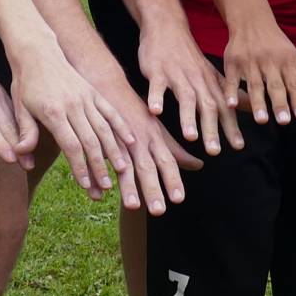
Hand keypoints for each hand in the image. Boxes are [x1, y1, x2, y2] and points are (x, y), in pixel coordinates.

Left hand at [0, 41, 28, 167]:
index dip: (1, 145)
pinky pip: (14, 112)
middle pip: (7, 127)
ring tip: (31, 158)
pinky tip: (28, 139)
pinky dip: (22, 126)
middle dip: (18, 148)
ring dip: (23, 139)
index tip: (12, 160)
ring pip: (14, 120)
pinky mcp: (1, 92)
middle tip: (28, 166)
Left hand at [8, 44, 131, 198]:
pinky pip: (111, 111)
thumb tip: (22, 156)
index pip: (71, 145)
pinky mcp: (93, 92)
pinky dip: (122, 126)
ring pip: (104, 128)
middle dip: (99, 166)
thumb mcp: (19, 108)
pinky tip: (131, 141)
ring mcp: (86, 97)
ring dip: (114, 151)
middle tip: (105, 187)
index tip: (86, 184)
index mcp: (53, 112)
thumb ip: (25, 133)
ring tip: (122, 170)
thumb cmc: (26, 83)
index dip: (80, 167)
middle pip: (91, 141)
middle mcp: (73, 106)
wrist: (37, 51)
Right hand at [94, 73, 202, 213]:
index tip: (179, 199)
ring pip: (125, 166)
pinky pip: (100, 162)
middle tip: (159, 211)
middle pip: (148, 167)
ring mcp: (118, 140)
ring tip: (132, 206)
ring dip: (128, 187)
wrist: (108, 85)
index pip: (167, 161)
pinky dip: (98, 177)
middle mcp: (138, 140)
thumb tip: (198, 166)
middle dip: (154, 188)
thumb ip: (176, 150)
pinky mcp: (100, 140)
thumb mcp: (158, 130)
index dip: (173, 180)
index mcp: (154, 138)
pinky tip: (97, 193)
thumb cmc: (136, 111)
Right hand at [137, 19, 244, 155]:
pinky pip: (157, 86)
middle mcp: (196, 81)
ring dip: (188, 117)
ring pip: (185, 98)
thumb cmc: (189, 56)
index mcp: (209, 83)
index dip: (231, 127)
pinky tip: (155, 112)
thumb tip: (252, 106)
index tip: (238, 146)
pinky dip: (156, 98)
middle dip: (212, 129)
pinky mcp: (157, 71)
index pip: (224, 108)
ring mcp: (177, 76)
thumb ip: (229, 92)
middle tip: (215, 151)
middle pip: (207, 107)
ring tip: (190, 137)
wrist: (167, 26)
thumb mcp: (212, 73)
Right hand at [222, 18, 295, 125]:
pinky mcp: (233, 62)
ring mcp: (250, 61)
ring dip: (258, 103)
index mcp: (288, 61)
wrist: (252, 22)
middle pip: (275, 85)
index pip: (295, 83)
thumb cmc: (277, 48)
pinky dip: (231, 92)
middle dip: (280, 104)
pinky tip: (231, 104)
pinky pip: (232, 79)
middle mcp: (270, 61)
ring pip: (255, 84)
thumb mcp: (294, 62)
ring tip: (262, 120)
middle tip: (284, 121)